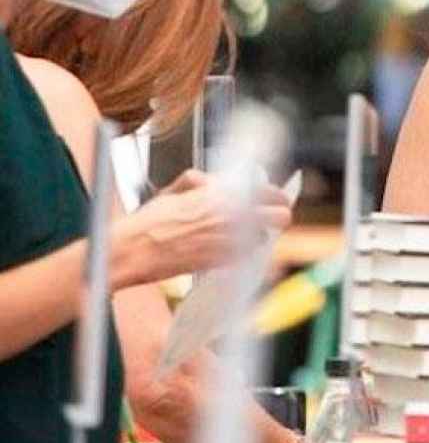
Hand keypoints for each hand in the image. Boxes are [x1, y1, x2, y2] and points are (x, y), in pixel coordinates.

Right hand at [112, 170, 293, 288]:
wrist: (133, 249)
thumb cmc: (149, 221)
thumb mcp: (174, 191)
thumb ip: (199, 183)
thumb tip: (212, 182)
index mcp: (221, 192)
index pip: (270, 192)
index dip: (276, 198)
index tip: (276, 202)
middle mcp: (231, 213)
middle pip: (281, 217)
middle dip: (278, 219)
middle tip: (268, 222)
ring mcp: (229, 238)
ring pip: (264, 239)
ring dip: (256, 238)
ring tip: (239, 238)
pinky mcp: (222, 260)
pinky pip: (246, 257)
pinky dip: (240, 255)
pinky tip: (225, 252)